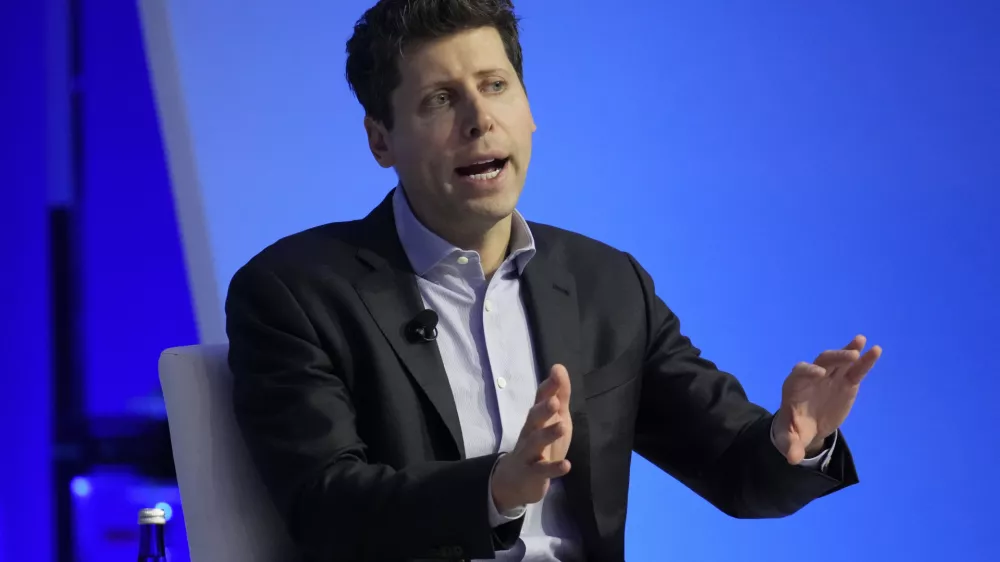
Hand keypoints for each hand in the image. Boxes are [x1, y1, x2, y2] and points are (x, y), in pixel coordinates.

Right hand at [491, 365, 572, 511]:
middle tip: (555, 401)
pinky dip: (554, 468)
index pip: (540, 399)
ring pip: (535, 442)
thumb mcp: (554, 417)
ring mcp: (529, 453)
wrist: (517, 479)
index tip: (556, 372)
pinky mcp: (532, 473)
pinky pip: (542, 471)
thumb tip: (559, 367)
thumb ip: (559, 394)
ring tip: (562, 427)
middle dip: (543, 409)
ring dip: (548, 434)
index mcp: (536, 418)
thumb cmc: (541, 443)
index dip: (549, 387)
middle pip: (534, 418)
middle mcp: (530, 432)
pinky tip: (567, 465)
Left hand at [773, 335, 881, 464]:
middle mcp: (812, 377)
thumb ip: (791, 446)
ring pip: (839, 361)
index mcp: (795, 387)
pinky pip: (855, 370)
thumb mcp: (789, 440)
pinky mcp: (846, 383)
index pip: (799, 373)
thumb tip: (793, 459)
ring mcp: (830, 378)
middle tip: (850, 356)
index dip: (807, 371)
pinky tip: (875, 350)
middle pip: (822, 362)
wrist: (806, 427)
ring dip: (849, 351)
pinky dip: (865, 360)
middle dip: (834, 358)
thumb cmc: (794, 430)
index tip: (818, 374)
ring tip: (861, 342)